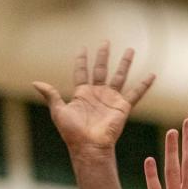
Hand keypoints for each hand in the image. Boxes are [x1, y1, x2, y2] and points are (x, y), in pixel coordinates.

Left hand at [33, 42, 154, 156]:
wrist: (89, 146)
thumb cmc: (72, 132)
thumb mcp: (59, 111)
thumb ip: (51, 95)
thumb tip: (36, 83)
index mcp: (82, 94)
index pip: (82, 72)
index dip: (81, 61)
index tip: (82, 48)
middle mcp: (97, 94)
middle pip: (101, 69)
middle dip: (103, 56)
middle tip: (106, 42)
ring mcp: (110, 99)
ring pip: (120, 76)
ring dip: (125, 63)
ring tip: (131, 50)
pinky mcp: (122, 106)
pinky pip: (136, 93)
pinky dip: (144, 84)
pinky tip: (152, 75)